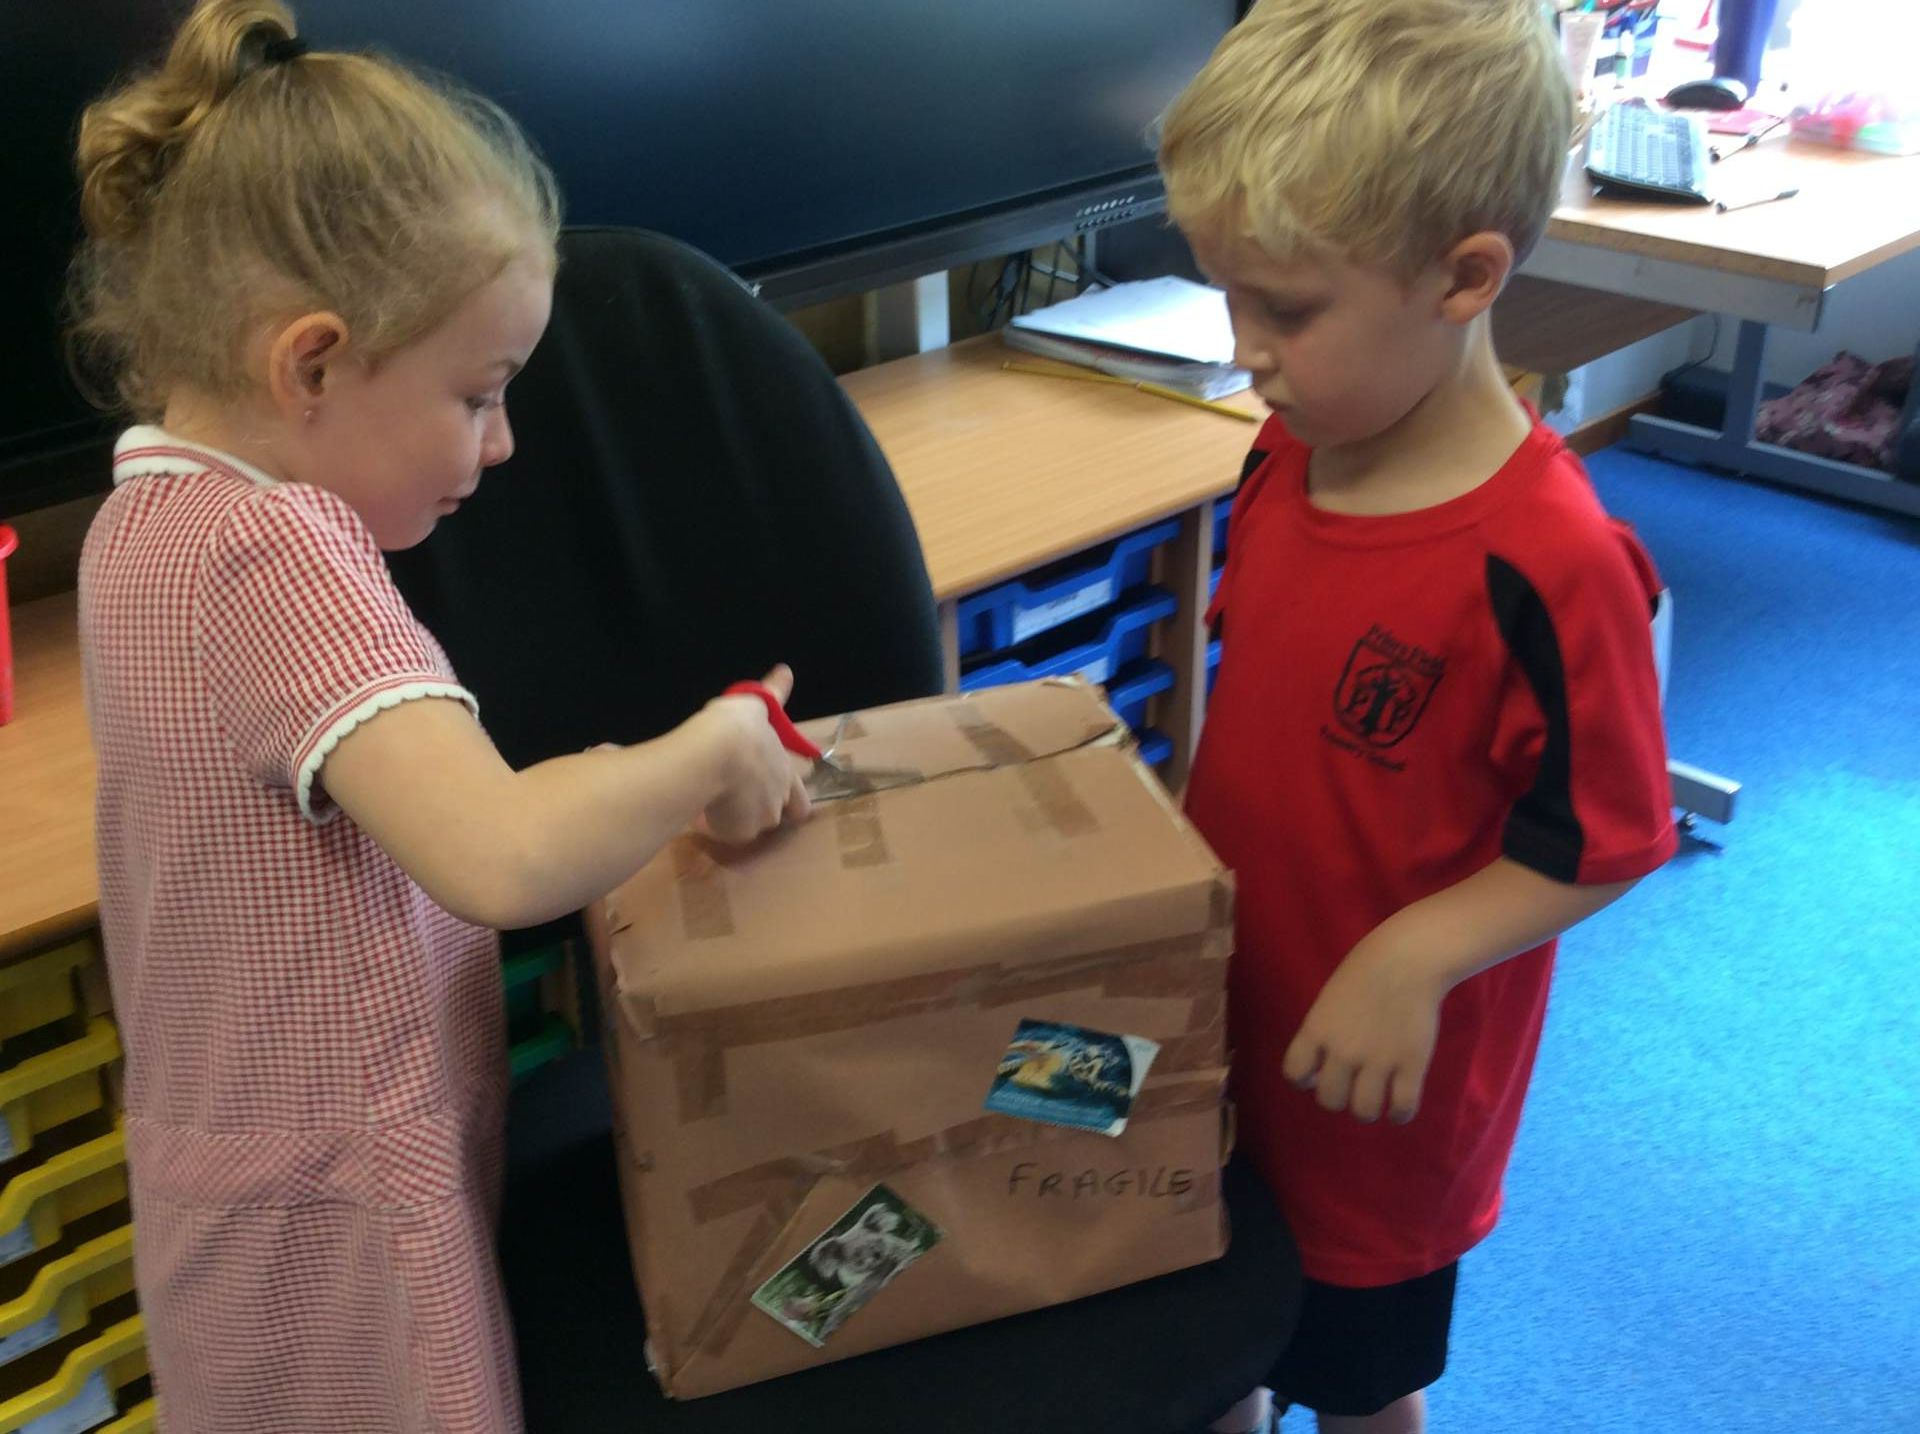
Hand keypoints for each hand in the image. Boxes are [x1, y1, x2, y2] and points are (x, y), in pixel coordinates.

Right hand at [696, 665, 812, 843]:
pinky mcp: (737, 833)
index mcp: (786, 773)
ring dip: (734, 817)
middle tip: (732, 796)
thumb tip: (785, 671)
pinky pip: (722, 832)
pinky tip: (696, 810)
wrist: (714, 753)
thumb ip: (772, 694)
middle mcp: (779, 801)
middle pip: (772, 815)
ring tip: (711, 800)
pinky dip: (712, 824)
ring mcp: (759, 819)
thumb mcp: (755, 704)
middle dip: (755, 809)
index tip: (774, 799)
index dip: (790, 803)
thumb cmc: (737, 726)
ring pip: (747, 825)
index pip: (800, 802)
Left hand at [1282, 933, 1446, 1124]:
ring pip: (1364, 1111)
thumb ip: (1322, 1032)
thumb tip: (1320, 1068)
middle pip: (1329, 1100)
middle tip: (1352, 1087)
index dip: (1304, 1080)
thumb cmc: (1365, 972)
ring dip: (1368, 1110)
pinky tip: (1399, 1107)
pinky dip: (1400, 1114)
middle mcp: (1343, 1051)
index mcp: (1317, 1030)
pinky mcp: (1411, 1064)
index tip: (1318, 1074)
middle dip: (1339, 1098)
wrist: (1407, 959)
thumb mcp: (1329, 1000)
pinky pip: (1403, 1107)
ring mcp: (1378, 1060)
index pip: (1294, 1073)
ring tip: (1376, 1098)